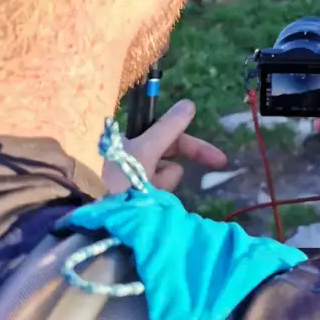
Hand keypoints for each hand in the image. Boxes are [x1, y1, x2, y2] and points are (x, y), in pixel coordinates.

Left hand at [104, 99, 228, 193]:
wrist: (101, 216)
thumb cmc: (121, 178)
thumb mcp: (146, 149)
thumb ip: (169, 127)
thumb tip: (189, 103)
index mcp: (133, 140)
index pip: (172, 136)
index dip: (196, 146)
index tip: (219, 160)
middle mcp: (135, 155)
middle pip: (170, 158)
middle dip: (169, 173)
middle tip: (187, 178)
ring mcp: (135, 177)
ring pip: (166, 177)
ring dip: (161, 184)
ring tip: (144, 195)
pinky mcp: (136, 195)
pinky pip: (158, 191)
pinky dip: (155, 196)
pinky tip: (144, 202)